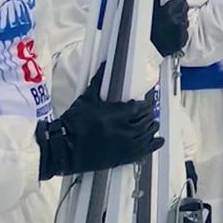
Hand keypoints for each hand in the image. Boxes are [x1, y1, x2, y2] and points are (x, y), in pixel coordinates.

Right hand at [35, 72, 163, 179]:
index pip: (140, 107)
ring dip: (151, 128)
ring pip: (147, 135)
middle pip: (146, 121)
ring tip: (152, 124)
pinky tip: (158, 141)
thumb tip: (104, 65)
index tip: (144, 103)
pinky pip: (144, 151)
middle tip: (148, 113)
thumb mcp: (86, 99)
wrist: (64, 148)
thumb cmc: (73, 123)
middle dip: (148, 116)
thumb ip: (98, 82)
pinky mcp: (122, 157)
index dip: (144, 105)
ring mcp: (124, 145)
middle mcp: (124, 129)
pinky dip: (153, 145)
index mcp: (117, 114)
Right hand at [150, 0, 188, 57]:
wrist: (147, 49)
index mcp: (168, 11)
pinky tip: (172, 33)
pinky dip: (181, 31)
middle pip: (185, 8)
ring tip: (170, 25)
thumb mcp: (150, 12)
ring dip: (180, 20)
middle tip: (172, 13)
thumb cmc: (146, 31)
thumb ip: (159, 0)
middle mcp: (176, 20)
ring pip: (186, 20)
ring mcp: (181, 30)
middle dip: (179, 9)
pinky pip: (185, 31)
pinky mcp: (183, 39)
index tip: (178, 0)